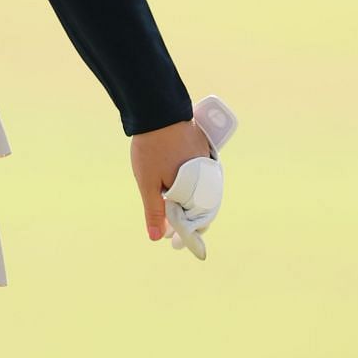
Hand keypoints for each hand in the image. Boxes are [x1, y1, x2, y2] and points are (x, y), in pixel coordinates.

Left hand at [129, 118, 213, 244]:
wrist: (158, 111)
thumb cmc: (151, 148)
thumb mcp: (148, 182)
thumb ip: (154, 210)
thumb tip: (157, 238)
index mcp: (197, 190)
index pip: (197, 222)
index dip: (186, 236)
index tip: (176, 246)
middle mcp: (209, 180)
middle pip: (201, 209)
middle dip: (188, 222)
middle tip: (173, 235)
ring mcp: (208, 165)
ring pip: (202, 193)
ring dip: (190, 205)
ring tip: (175, 215)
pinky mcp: (204, 152)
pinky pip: (203, 178)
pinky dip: (193, 189)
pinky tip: (181, 192)